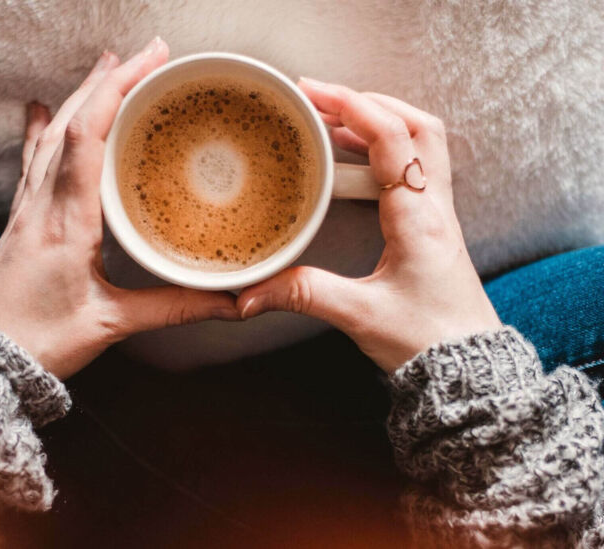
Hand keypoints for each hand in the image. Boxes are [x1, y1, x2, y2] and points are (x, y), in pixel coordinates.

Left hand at [0, 38, 238, 379]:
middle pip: (70, 122)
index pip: (89, 136)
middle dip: (109, 82)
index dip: (119, 91)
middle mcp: (41, 204)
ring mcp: (26, 208)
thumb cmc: (39, 341)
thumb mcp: (112, 324)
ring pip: (51, 135)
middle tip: (145, 55)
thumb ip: (173, 308)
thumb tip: (227, 301)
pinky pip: (31, 160)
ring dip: (80, 97)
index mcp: (66, 221)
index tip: (152, 62)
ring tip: (107, 67)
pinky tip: (37, 110)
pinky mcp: (21, 219)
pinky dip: (41, 129)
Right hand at [237, 78, 501, 372]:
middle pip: (417, 125)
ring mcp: (437, 214)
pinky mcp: (430, 227)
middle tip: (323, 101)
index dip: (353, 107)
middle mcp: (435, 207)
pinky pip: (413, 169)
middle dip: (369, 102)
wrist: (468, 368)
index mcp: (419, 219)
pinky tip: (354, 164)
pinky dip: (382, 151)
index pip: (393, 138)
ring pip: (420, 143)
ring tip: (332, 123)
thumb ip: (305, 295)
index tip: (315, 94)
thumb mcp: (361, 316)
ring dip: (378, 123)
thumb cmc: (429, 341)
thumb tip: (253, 291)